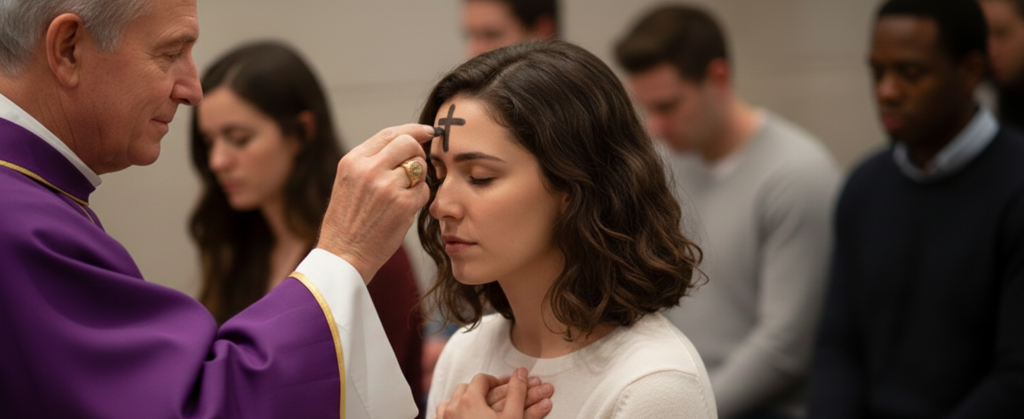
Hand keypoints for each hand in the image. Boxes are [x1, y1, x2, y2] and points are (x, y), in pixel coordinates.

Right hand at [316, 124, 434, 282]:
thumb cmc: (347, 221)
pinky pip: (425, 190)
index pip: (390, 133)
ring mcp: (387, 187)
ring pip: (420, 167)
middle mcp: (369, 169)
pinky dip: (419, 198)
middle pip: (409, 144)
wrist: (343, 254)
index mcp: (353, 161)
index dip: (413, 130)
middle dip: (418, 153)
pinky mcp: (403, 205)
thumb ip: (371, 162)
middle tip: (415, 169)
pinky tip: (404, 209)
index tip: (427, 131)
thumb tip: (405, 144)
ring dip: (419, 179)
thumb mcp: (348, 182)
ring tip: (403, 194)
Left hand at [436, 368, 551, 418]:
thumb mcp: (513, 417)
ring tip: (479, 410)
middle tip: (493, 398)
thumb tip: (521, 372)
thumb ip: (517, 392)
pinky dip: (453, 415)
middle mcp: (452, 408)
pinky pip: (443, 417)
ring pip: (451, 402)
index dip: (495, 381)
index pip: (482, 379)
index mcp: (469, 400)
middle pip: (465, 388)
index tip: (505, 387)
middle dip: (479, 390)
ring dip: (463, 402)